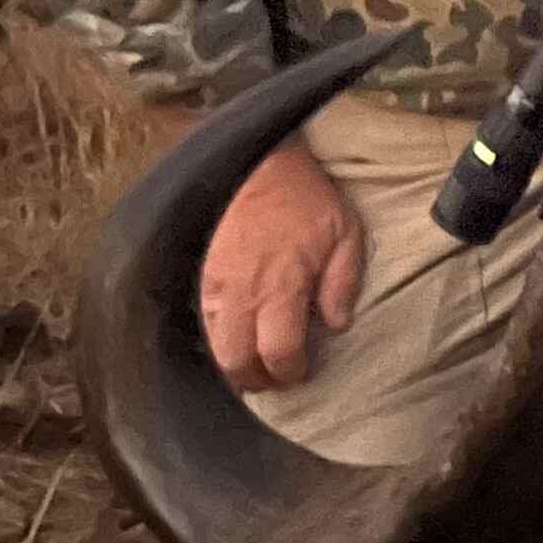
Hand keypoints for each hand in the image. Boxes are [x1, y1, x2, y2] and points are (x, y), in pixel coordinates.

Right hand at [201, 131, 365, 391]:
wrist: (257, 162)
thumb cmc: (305, 198)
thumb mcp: (345, 234)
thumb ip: (342, 283)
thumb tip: (336, 325)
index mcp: (280, 286)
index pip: (278, 352)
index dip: (291, 372)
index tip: (303, 372)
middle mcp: (240, 293)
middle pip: (236, 362)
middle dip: (257, 380)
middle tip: (276, 377)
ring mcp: (212, 286)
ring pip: (212, 347)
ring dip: (233, 364)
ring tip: (255, 363)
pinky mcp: (197, 276)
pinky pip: (199, 322)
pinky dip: (215, 339)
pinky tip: (234, 337)